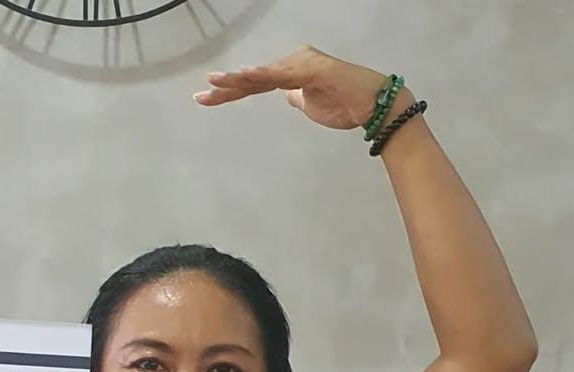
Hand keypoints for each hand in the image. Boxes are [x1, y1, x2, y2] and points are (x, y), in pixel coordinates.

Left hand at [193, 44, 393, 131]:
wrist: (372, 106)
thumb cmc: (345, 105)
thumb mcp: (311, 105)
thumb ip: (297, 98)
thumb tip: (286, 97)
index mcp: (289, 74)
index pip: (253, 85)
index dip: (229, 92)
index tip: (206, 99)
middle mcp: (292, 64)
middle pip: (252, 78)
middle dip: (225, 87)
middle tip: (201, 95)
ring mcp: (302, 63)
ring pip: (263, 73)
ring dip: (238, 79)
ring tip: (215, 82)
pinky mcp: (313, 68)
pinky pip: (284, 73)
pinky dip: (265, 73)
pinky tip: (246, 73)